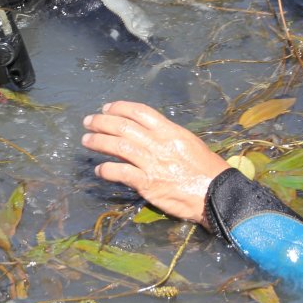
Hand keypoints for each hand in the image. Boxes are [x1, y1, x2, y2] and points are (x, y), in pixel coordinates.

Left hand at [82, 101, 228, 227]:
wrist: (216, 194)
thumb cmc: (207, 168)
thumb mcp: (189, 142)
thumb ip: (167, 136)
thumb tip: (147, 132)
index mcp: (170, 131)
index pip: (140, 112)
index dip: (120, 108)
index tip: (106, 108)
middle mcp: (159, 144)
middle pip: (124, 127)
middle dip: (102, 122)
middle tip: (88, 122)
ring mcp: (152, 164)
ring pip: (118, 147)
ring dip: (99, 142)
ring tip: (86, 140)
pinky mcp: (148, 184)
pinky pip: (121, 173)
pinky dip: (107, 170)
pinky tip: (99, 169)